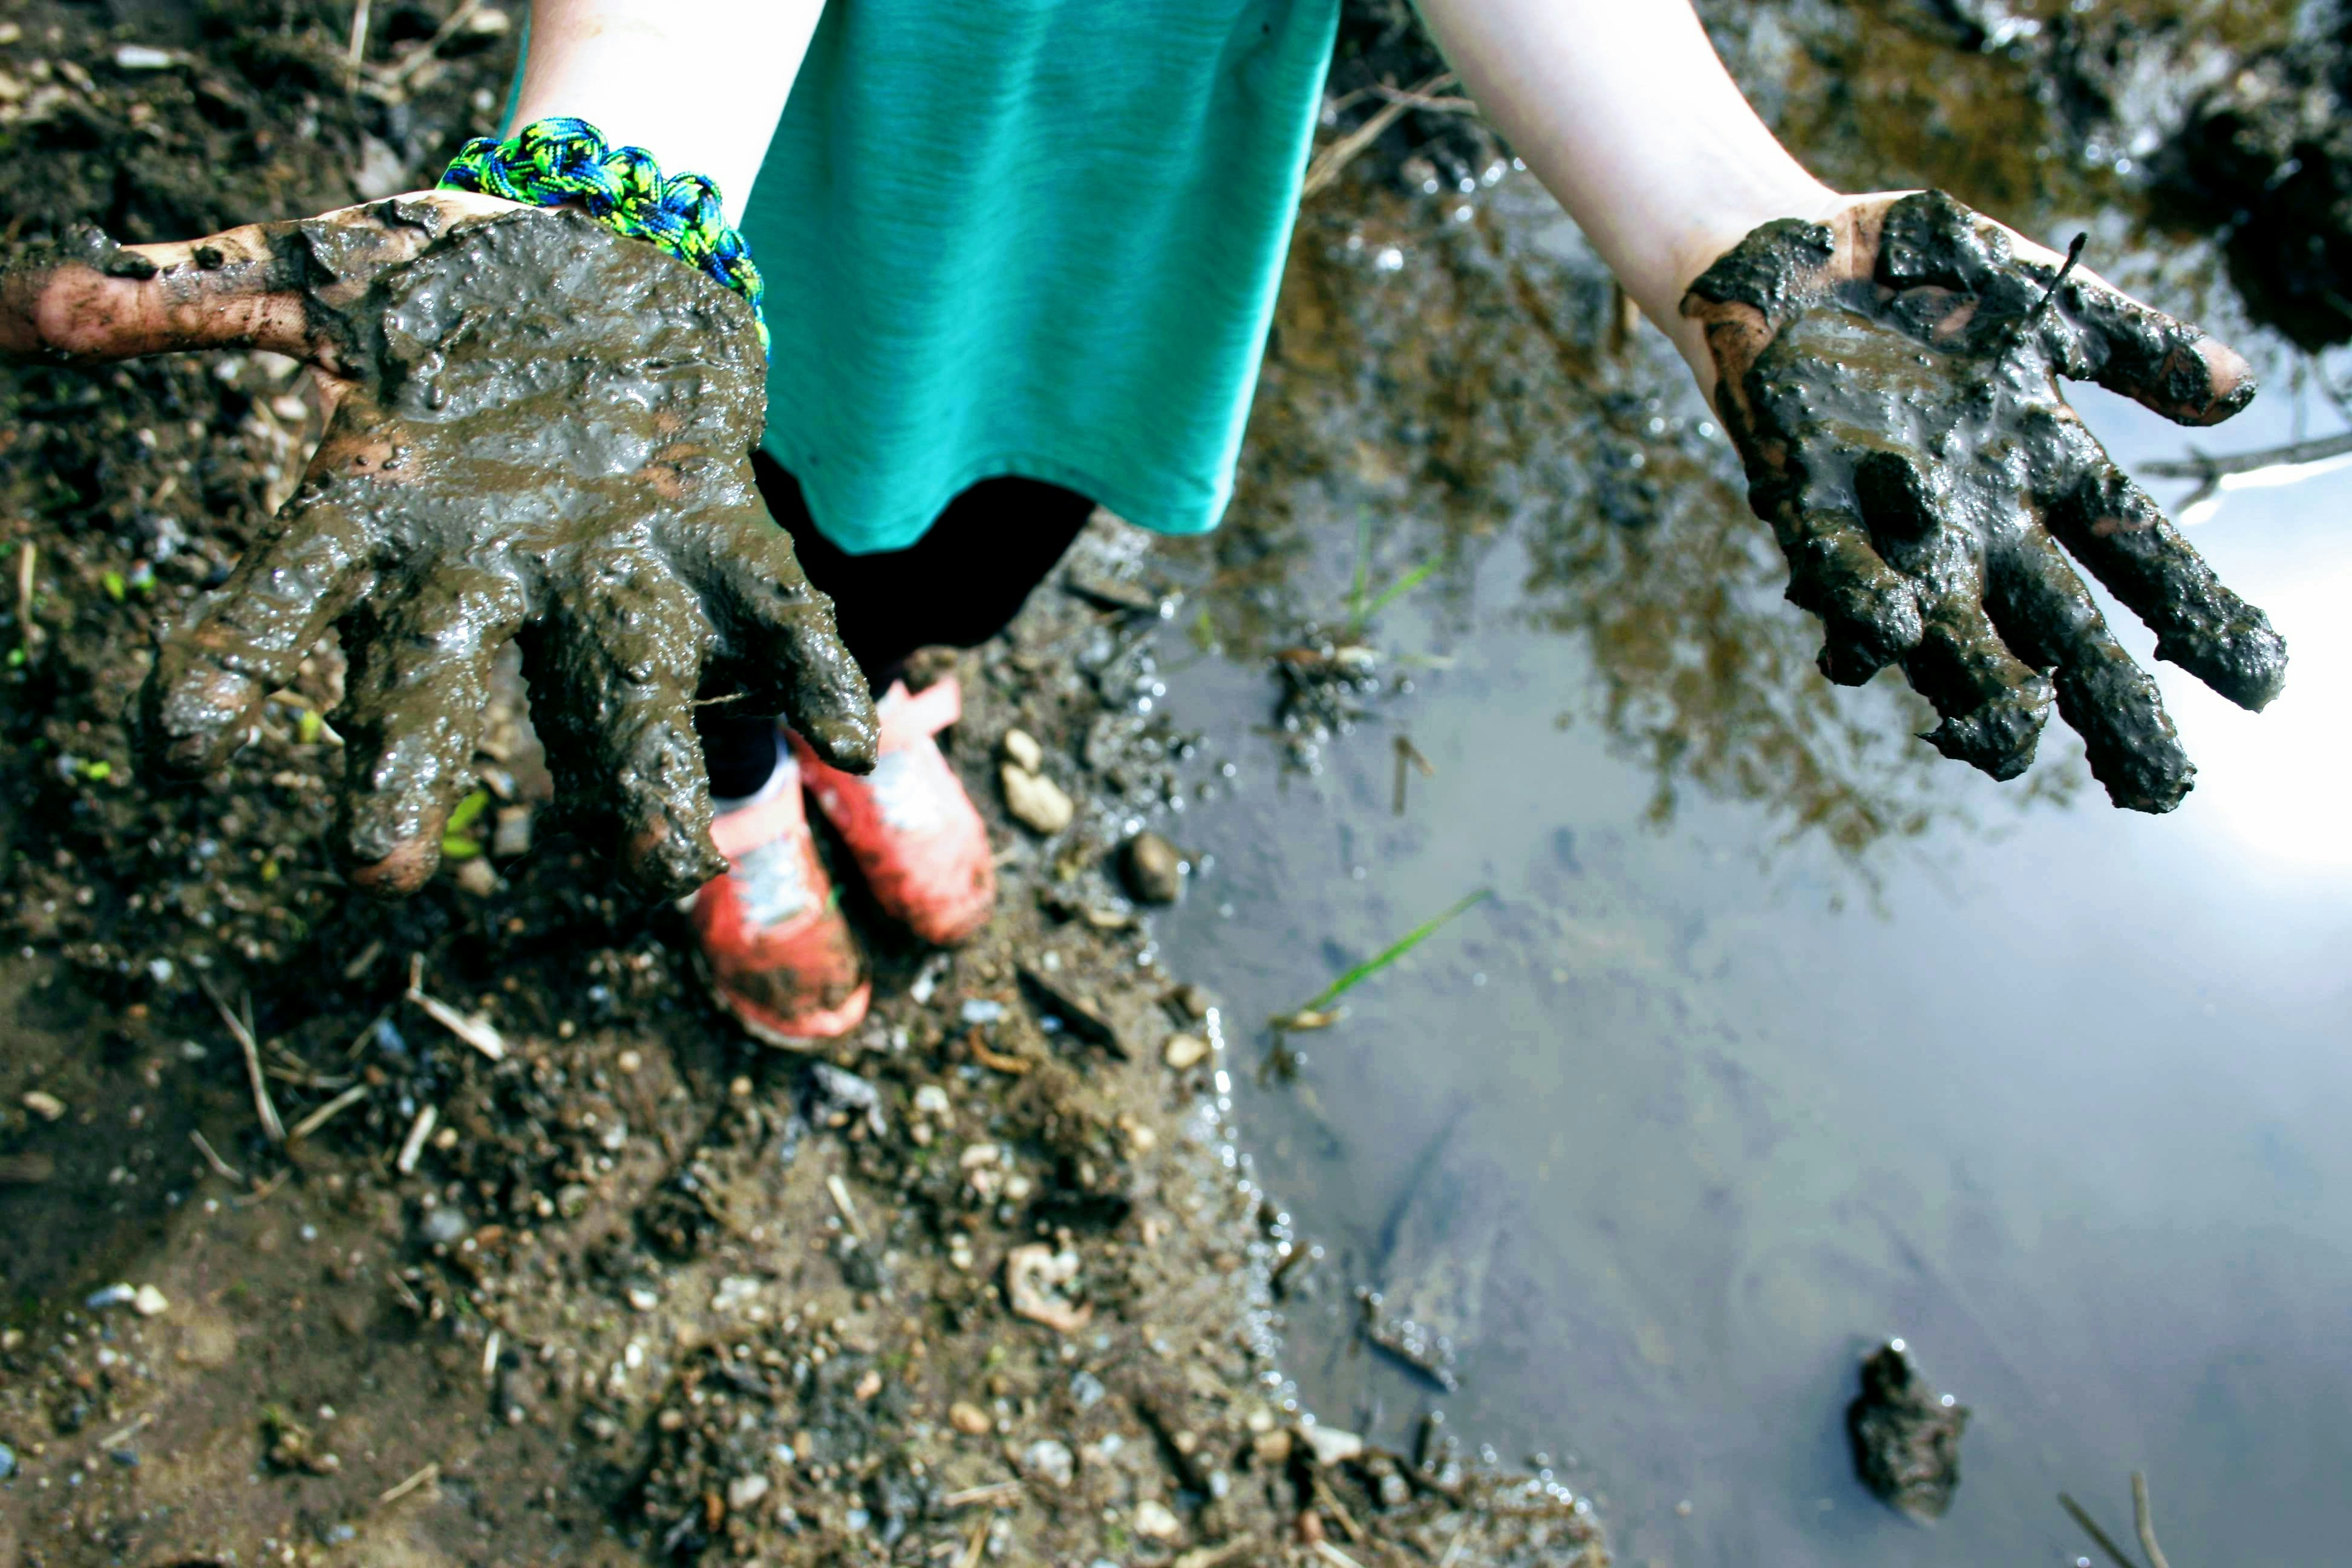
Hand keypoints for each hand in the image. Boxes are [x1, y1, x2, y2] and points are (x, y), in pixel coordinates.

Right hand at [0, 193, 875, 897]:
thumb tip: (24, 307)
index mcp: (386, 519)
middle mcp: (494, 571)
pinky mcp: (721, 527)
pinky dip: (810, 673)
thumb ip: (190, 299)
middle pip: (443, 682)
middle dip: (413, 769)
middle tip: (382, 869)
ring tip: (668, 869)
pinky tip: (853, 737)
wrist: (598, 256)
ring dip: (641, 778)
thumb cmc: (446, 292)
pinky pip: (773, 610)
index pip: (285, 604)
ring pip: (619, 685)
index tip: (177, 745)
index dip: (231, 669)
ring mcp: (613, 563)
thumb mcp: (321, 279)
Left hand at [1680, 189, 2286, 811]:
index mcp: (2046, 470)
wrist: (1784, 252)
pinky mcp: (1806, 508)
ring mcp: (1892, 526)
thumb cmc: (1915, 274)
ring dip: (1980, 691)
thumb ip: (2130, 341)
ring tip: (2013, 739)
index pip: (2141, 558)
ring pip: (1948, 638)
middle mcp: (1979, 519)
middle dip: (2110, 707)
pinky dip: (1859, 604)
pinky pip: (1835, 576)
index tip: (2259, 679)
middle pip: (2062, 632)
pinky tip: (1890, 634)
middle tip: (2161, 786)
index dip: (2198, 617)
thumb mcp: (2040, 298)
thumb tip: (2237, 388)